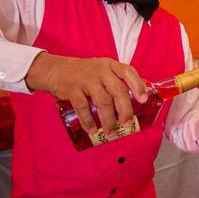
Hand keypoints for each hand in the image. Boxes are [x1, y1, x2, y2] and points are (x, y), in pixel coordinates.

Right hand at [25, 52, 145, 133]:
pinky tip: (92, 129)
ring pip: (102, 102)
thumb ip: (117, 79)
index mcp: (110, 65)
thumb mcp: (101, 69)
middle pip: (118, 91)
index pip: (128, 72)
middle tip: (127, 123)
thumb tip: (140, 94)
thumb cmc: (83, 73)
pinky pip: (83, 108)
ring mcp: (86, 79)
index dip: (138, 85)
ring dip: (108, 120)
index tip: (144, 100)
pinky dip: (89, 121)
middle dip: (125, 110)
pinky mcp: (72, 89)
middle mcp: (100, 70)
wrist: (54, 70)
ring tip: (111, 132)